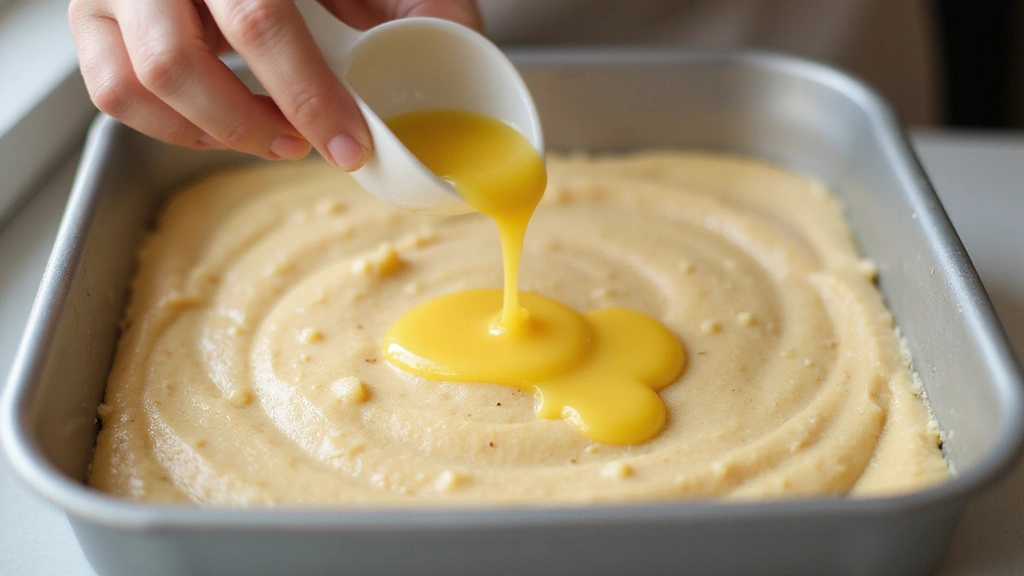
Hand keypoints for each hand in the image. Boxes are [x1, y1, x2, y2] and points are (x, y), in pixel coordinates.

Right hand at [69, 0, 482, 169]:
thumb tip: (459, 46)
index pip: (260, 22)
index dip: (308, 95)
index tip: (351, 144)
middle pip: (178, 62)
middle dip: (253, 124)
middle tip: (308, 145)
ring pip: (132, 84)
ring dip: (208, 131)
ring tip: (271, 137)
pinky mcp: (94, 13)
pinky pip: (111, 89)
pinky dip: (169, 125)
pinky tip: (221, 124)